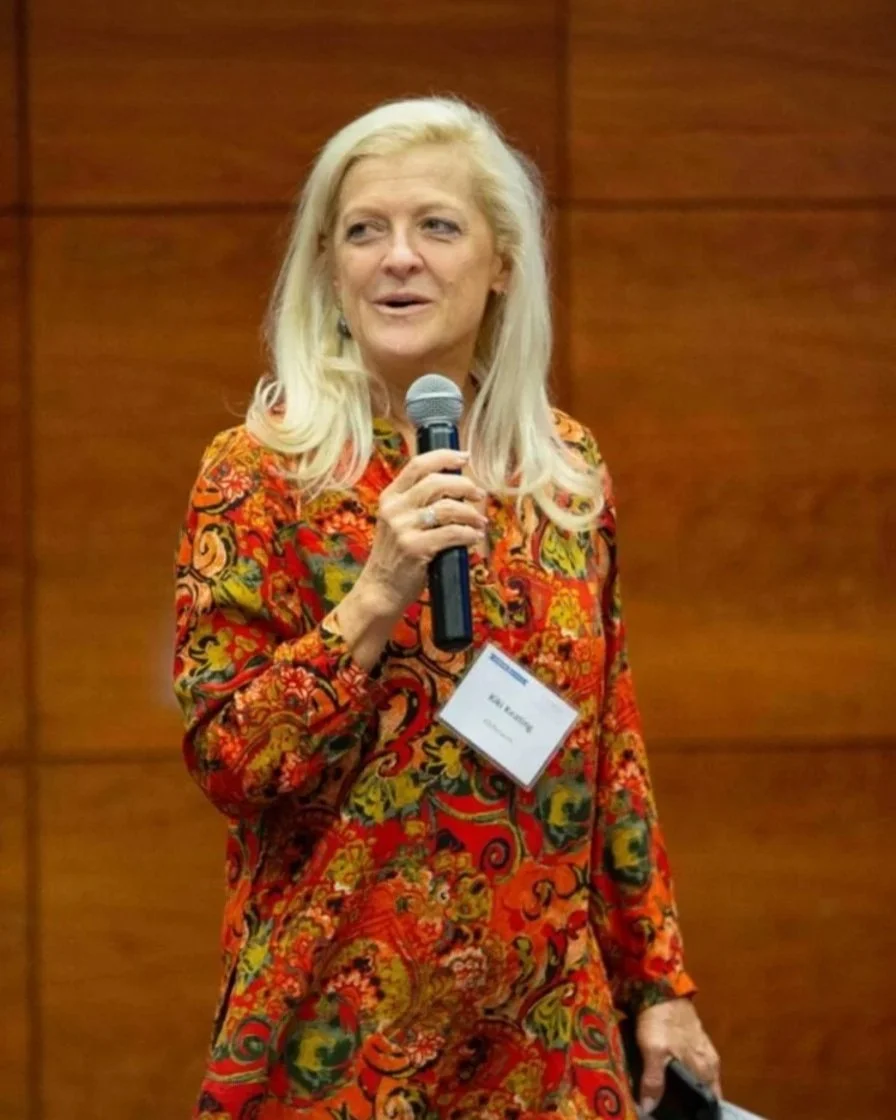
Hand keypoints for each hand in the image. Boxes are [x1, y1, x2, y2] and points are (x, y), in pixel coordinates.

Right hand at [357, 448, 487, 618]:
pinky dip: (468, 534)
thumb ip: (417, 503)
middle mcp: (394, 509)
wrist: (380, 590)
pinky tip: (474, 538)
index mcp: (390, 497)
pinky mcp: (414, 548)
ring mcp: (403, 529)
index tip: (465, 457)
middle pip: (437, 482)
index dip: (444, 456)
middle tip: (479, 494)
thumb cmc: (397, 555)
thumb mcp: (398, 522)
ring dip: (471, 513)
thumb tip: (457, 486)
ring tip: (479, 522)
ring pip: (448, 507)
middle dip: (465, 485)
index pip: (418, 465)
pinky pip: (451, 534)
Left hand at [635, 998, 720, 1114]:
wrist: (660, 985)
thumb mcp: (653, 1051)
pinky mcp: (693, 1038)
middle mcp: (709, 1062)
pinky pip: (692, 1065)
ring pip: (698, 1077)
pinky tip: (669, 1077)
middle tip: (672, 1112)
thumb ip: (654, 1081)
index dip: (700, 1113)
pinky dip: (684, 1074)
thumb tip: (649, 1109)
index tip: (685, 1118)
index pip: (711, 1102)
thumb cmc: (660, 1019)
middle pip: (705, 1091)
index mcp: (706, 1069)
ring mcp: (702, 1049)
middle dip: (692, 1103)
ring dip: (687, 1088)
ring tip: (669, 1100)